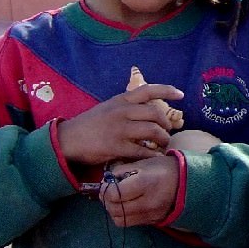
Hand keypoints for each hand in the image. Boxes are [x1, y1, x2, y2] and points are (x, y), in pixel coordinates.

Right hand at [58, 83, 183, 164]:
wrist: (67, 140)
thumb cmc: (90, 124)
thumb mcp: (108, 107)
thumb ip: (127, 106)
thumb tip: (149, 109)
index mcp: (121, 100)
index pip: (148, 90)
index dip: (167, 90)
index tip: (181, 95)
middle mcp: (122, 112)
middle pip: (156, 114)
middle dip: (167, 124)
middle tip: (168, 131)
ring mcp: (119, 129)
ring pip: (153, 131)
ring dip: (163, 139)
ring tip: (163, 144)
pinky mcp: (115, 147)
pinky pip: (142, 150)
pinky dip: (152, 154)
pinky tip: (154, 157)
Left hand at [99, 155, 179, 226]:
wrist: (188, 182)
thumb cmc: (164, 168)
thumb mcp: (143, 162)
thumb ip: (122, 171)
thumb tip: (106, 181)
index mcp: (144, 183)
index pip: (113, 194)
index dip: (105, 189)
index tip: (107, 183)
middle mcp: (147, 202)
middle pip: (114, 209)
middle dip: (107, 200)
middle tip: (109, 192)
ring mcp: (150, 214)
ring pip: (119, 219)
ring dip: (113, 210)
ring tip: (117, 200)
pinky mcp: (153, 222)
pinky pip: (130, 223)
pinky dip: (124, 215)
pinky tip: (127, 205)